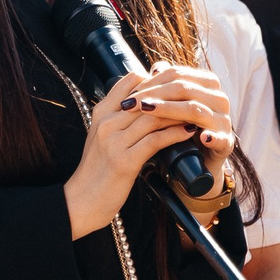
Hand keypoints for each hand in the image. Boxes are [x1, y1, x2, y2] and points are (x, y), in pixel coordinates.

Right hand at [64, 62, 233, 237]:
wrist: (82, 200)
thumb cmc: (98, 170)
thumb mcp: (103, 137)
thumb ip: (120, 119)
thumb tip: (146, 105)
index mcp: (101, 112)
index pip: (131, 80)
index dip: (157, 79)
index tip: (176, 86)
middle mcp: (106, 123)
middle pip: (146, 97)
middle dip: (174, 95)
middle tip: (196, 95)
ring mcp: (114, 141)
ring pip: (153, 117)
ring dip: (179, 113)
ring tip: (197, 112)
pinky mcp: (124, 161)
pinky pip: (155, 140)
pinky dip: (175, 134)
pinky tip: (188, 132)